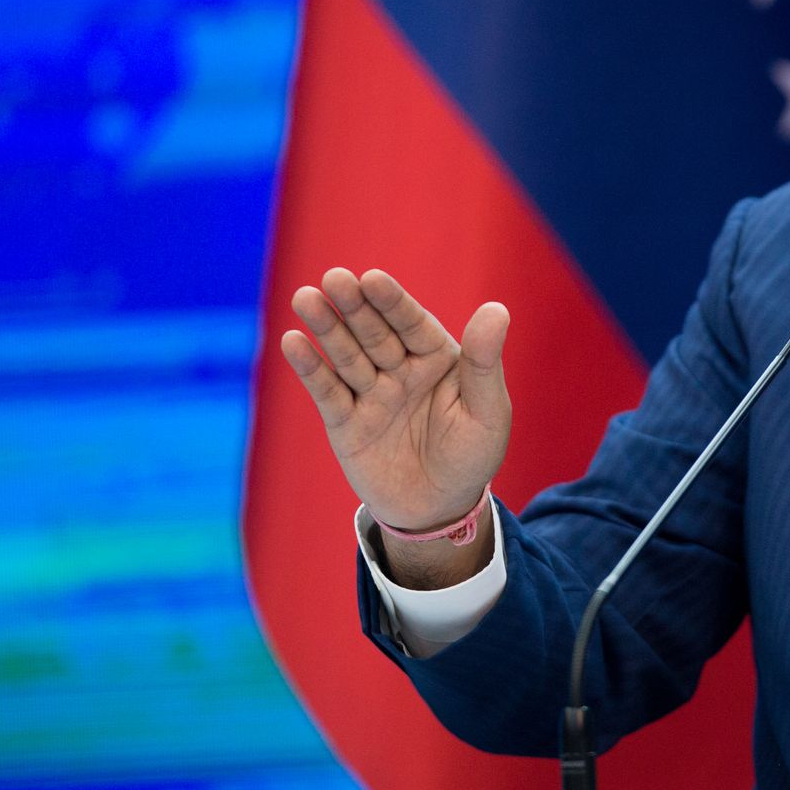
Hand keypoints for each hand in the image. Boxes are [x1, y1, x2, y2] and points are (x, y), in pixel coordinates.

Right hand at [280, 267, 510, 535]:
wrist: (439, 511)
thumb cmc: (471, 457)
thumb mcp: (488, 412)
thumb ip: (485, 362)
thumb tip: (497, 309)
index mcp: (437, 357)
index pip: (412, 323)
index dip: (392, 301)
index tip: (372, 278)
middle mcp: (400, 368)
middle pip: (374, 332)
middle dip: (354, 306)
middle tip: (333, 278)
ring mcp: (370, 393)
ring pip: (346, 355)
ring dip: (326, 327)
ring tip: (304, 299)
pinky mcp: (345, 422)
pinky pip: (327, 391)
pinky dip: (310, 368)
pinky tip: (292, 342)